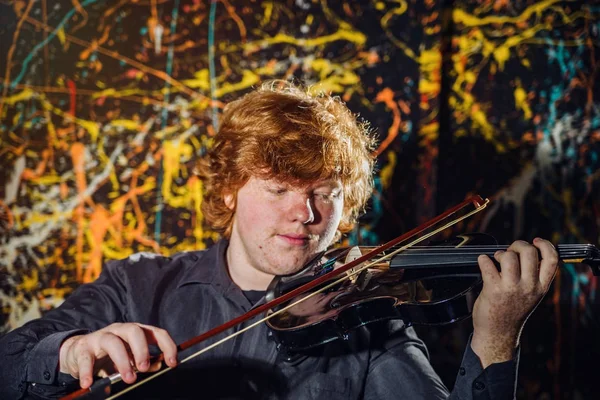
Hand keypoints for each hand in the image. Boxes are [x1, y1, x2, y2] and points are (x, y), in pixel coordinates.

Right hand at [59, 322, 177, 388]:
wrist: (78, 353)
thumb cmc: (109, 356)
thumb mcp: (129, 359)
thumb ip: (144, 362)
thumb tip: (158, 365)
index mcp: (135, 332)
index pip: (156, 333)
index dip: (167, 346)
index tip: (172, 362)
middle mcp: (119, 330)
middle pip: (134, 331)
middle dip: (142, 349)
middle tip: (145, 368)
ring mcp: (101, 336)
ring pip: (113, 342)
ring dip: (123, 361)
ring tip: (128, 379)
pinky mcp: (83, 347)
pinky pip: (86, 358)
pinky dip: (87, 371)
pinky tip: (89, 383)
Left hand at [471, 238, 558, 367]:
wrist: (497, 334)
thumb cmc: (511, 311)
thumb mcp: (531, 295)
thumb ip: (533, 276)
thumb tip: (525, 251)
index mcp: (541, 287)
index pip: (552, 260)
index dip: (546, 245)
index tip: (536, 241)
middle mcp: (529, 287)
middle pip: (529, 252)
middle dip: (518, 245)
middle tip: (511, 251)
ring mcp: (511, 288)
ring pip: (509, 256)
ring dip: (501, 253)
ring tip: (497, 260)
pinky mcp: (493, 289)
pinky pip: (487, 264)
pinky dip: (483, 259)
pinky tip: (483, 262)